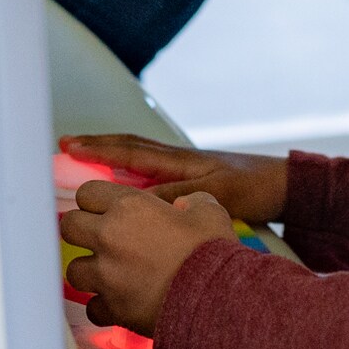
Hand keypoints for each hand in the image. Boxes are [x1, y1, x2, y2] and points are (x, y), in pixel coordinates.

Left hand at [58, 180, 236, 332]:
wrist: (216, 299)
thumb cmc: (212, 252)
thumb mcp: (209, 212)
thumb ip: (192, 202)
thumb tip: (185, 206)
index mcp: (129, 207)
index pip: (87, 193)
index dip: (96, 202)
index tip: (107, 211)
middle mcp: (109, 237)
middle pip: (69, 227)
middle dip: (82, 232)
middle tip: (101, 240)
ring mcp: (106, 275)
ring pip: (73, 270)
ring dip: (89, 272)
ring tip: (108, 275)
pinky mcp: (112, 308)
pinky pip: (92, 308)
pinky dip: (103, 307)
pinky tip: (119, 304)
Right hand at [62, 133, 286, 225]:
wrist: (284, 187)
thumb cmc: (253, 188)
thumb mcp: (215, 194)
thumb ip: (178, 196)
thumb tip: (138, 203)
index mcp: (178, 160)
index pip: (130, 150)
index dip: (98, 149)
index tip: (68, 146)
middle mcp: (176, 160)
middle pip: (128, 147)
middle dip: (95, 145)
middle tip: (64, 145)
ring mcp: (183, 168)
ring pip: (137, 156)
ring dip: (109, 153)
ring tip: (82, 155)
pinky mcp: (191, 180)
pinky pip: (150, 170)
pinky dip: (129, 169)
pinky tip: (122, 181)